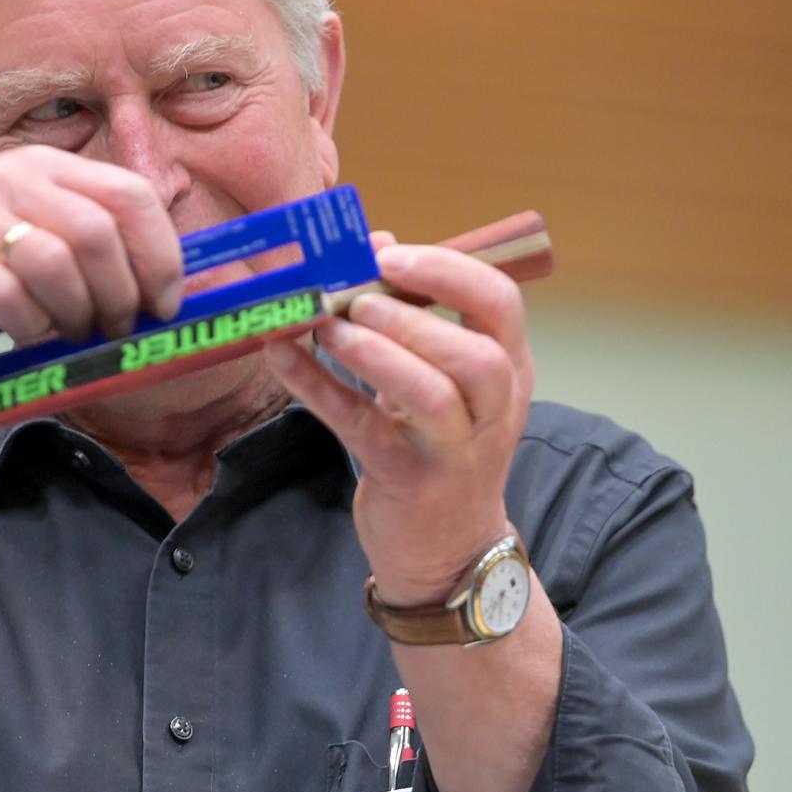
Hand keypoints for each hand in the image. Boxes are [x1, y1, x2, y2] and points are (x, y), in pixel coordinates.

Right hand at [0, 145, 184, 345]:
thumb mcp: (18, 226)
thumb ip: (78, 240)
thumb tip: (156, 287)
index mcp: (42, 165)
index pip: (131, 194)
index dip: (162, 252)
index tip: (165, 301)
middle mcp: (9, 177)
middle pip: (100, 233)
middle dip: (122, 294)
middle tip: (117, 329)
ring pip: (58, 265)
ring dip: (78, 315)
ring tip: (72, 335)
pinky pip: (9, 298)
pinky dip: (30, 328)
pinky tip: (26, 335)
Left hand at [262, 237, 533, 603]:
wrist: (447, 547)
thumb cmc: (440, 441)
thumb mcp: (445, 377)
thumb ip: (414, 313)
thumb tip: (373, 244)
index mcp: (509, 365)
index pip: (500, 303)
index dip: (447, 270)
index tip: (390, 255)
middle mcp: (493, 407)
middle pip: (474, 354)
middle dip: (412, 316)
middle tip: (357, 297)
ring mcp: (454, 448)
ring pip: (429, 394)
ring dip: (374, 354)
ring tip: (328, 328)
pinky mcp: (407, 478)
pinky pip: (361, 427)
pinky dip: (318, 388)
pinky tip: (281, 356)